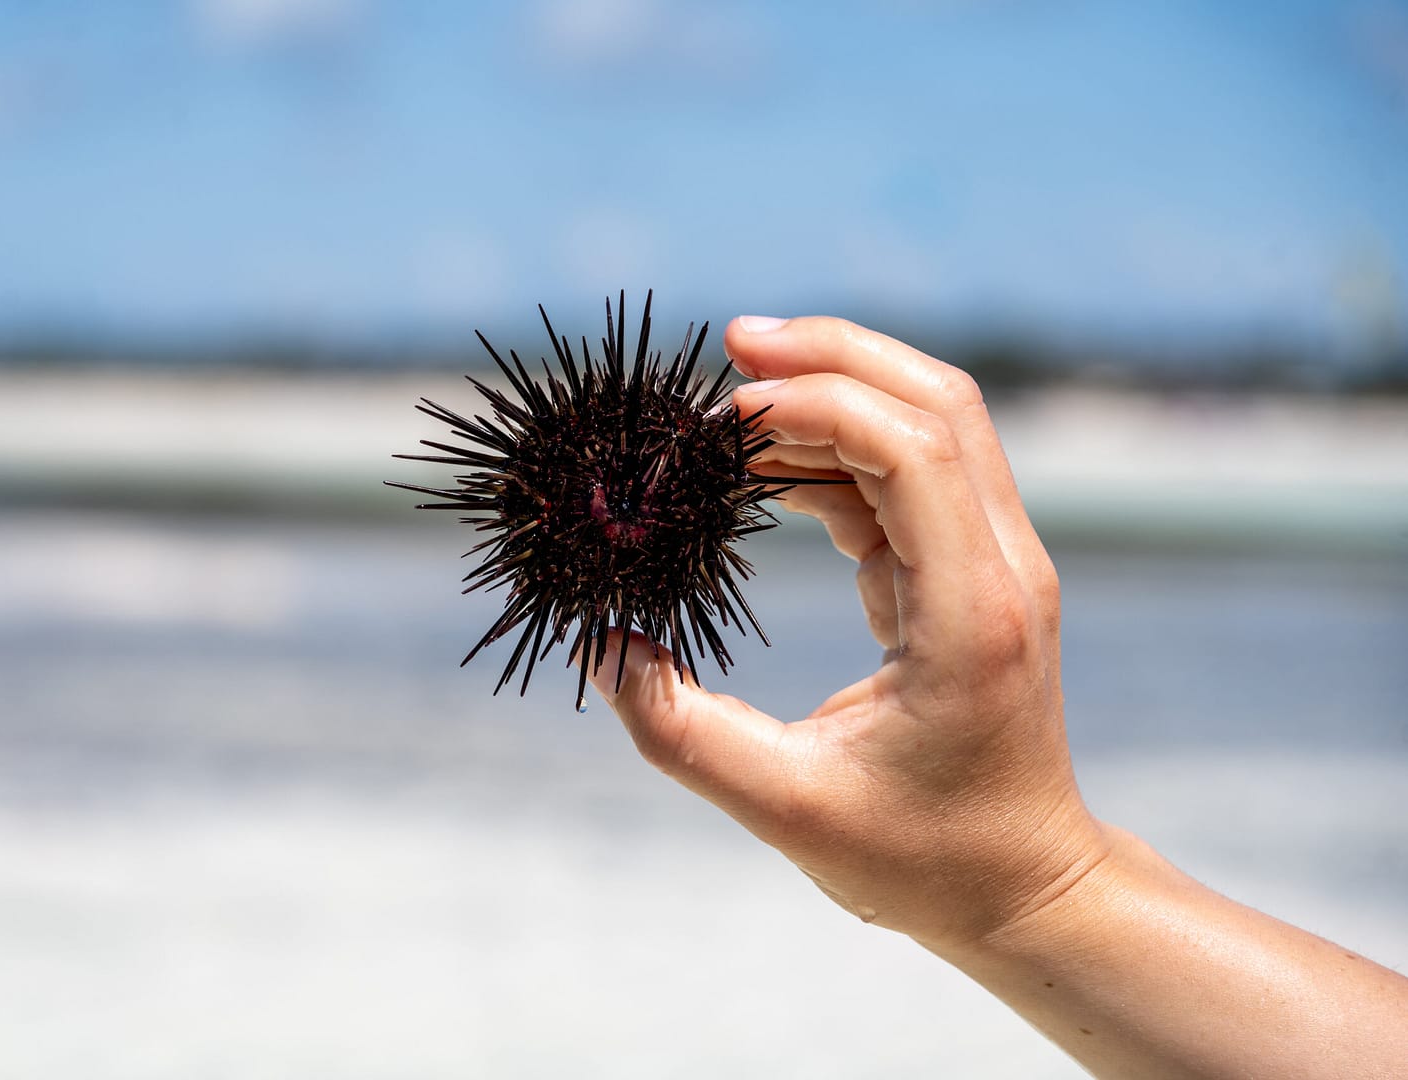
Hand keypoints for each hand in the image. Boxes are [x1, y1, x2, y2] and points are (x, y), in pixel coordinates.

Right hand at [590, 314, 1106, 949]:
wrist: (1025, 888)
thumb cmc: (924, 859)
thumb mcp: (787, 810)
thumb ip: (680, 731)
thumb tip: (601, 648)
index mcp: (970, 614)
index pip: (913, 450)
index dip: (816, 406)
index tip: (721, 416)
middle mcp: (1000, 569)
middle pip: (936, 400)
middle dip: (832, 355)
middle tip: (728, 345)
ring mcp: (995, 564)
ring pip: (930, 421)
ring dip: (834, 392)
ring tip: (728, 410)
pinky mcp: (972, 571)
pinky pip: (909, 473)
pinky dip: (837, 449)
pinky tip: (763, 470)